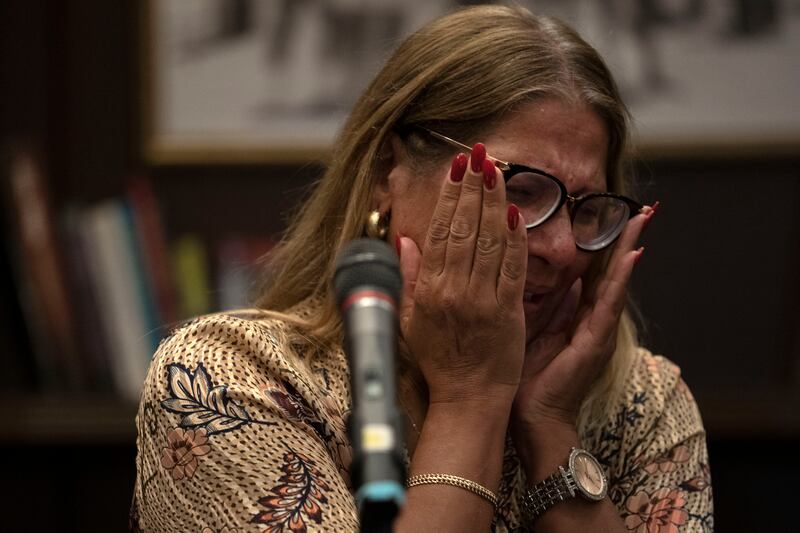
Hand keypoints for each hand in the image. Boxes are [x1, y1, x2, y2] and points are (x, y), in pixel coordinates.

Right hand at [396, 146, 527, 405]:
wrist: (468, 399)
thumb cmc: (437, 360)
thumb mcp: (409, 320)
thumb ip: (408, 278)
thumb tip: (405, 239)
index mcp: (430, 290)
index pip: (442, 232)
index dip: (451, 196)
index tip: (456, 168)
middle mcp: (456, 290)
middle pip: (467, 229)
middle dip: (473, 188)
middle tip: (479, 154)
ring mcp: (485, 300)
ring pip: (492, 241)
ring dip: (495, 202)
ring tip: (498, 171)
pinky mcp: (510, 311)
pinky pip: (514, 267)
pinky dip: (517, 238)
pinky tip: (517, 212)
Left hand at [511, 204, 655, 431]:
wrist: (532, 419)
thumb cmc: (525, 376)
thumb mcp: (529, 327)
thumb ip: (539, 302)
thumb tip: (536, 269)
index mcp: (574, 315)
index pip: (590, 271)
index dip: (601, 243)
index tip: (608, 213)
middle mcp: (591, 320)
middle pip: (609, 271)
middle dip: (624, 239)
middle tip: (642, 208)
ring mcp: (598, 330)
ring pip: (615, 282)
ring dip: (629, 250)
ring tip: (642, 220)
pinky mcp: (596, 342)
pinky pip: (609, 304)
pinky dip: (620, 280)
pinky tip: (632, 256)